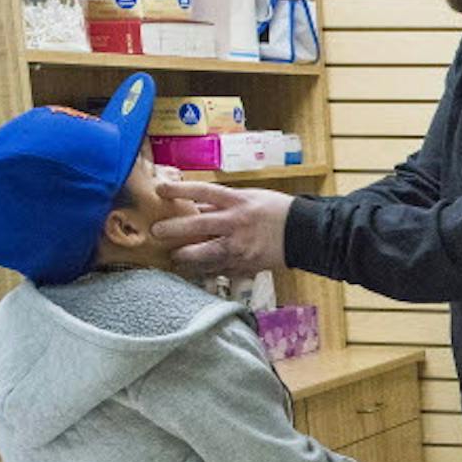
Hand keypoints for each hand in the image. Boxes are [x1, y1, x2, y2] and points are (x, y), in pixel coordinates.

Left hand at [152, 182, 293, 278]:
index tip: (159, 189)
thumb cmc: (277, 211)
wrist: (305, 233)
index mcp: (238, 202)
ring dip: (186, 256)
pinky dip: (206, 271)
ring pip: (205, 254)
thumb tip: (192, 206)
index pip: (202, 191)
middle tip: (156, 231)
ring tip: (175, 257)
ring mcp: (241, 246)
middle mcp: (236, 223)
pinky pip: (220, 270)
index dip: (178, 189)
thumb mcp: (250, 198)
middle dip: (173, 229)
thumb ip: (222, 204)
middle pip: (197, 225)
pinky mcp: (246, 264)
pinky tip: (196, 271)